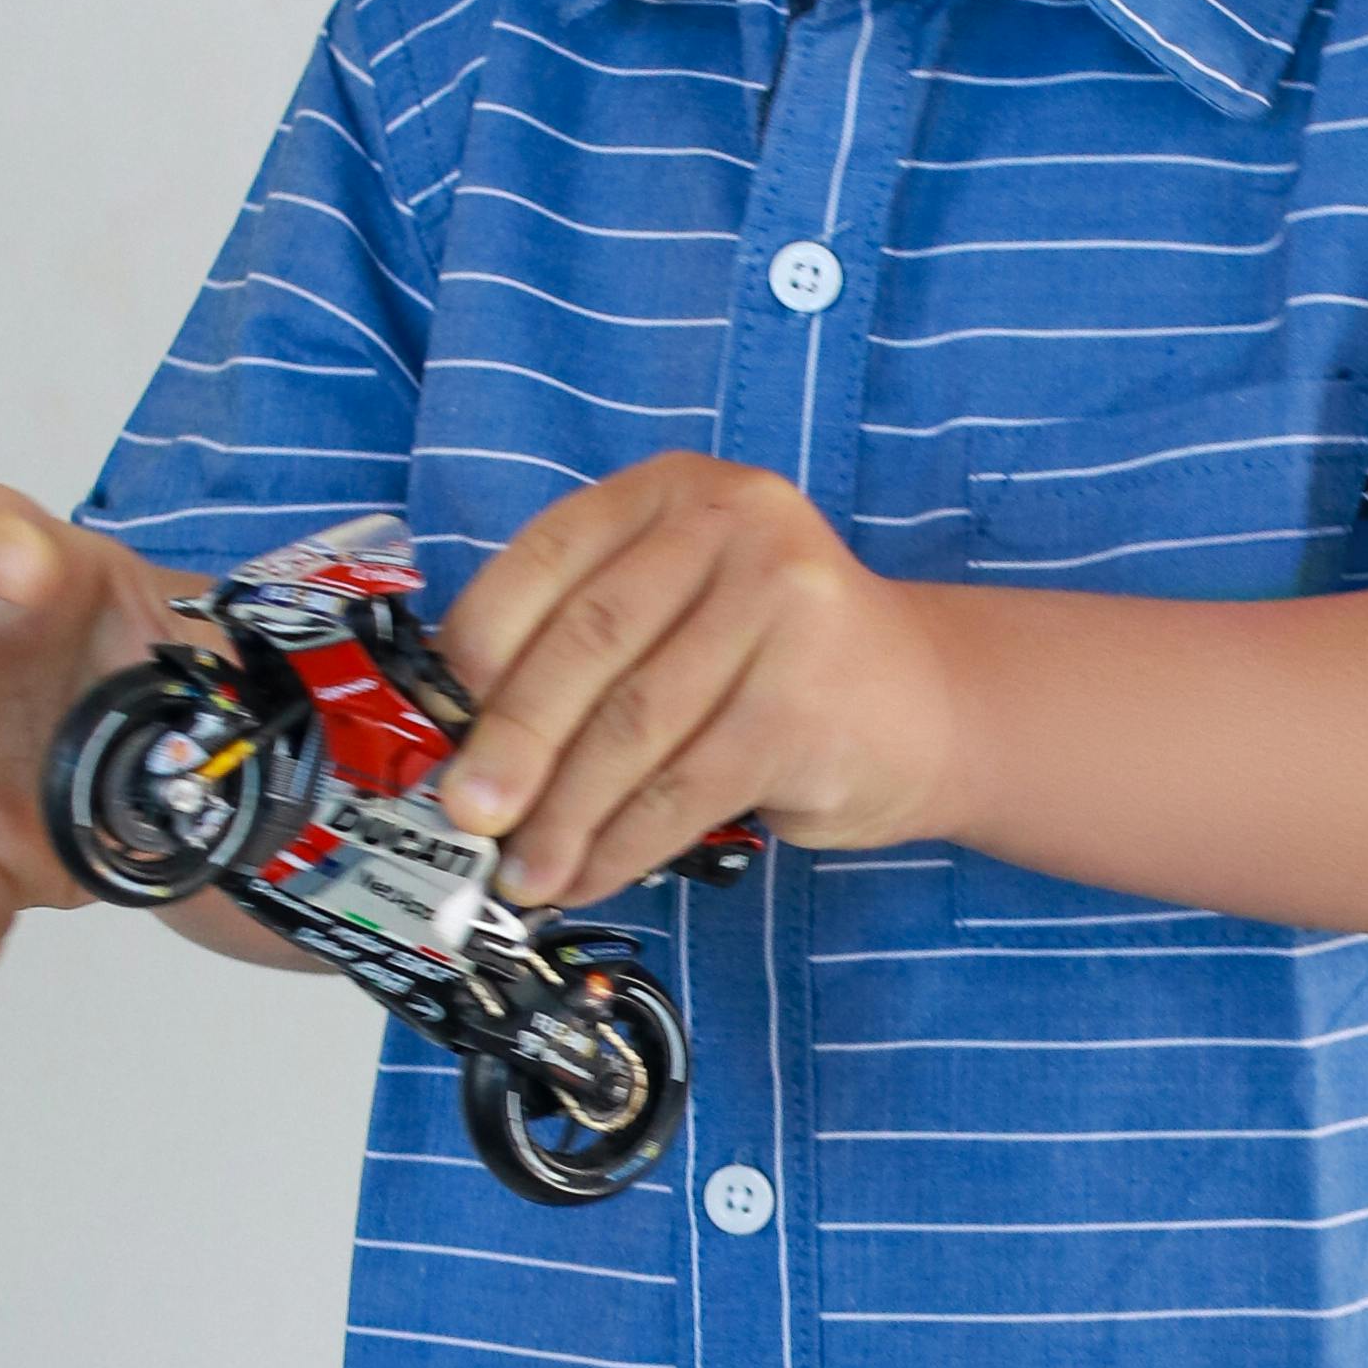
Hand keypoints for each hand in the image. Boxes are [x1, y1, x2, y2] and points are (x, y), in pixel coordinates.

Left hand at [436, 457, 963, 907]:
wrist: (930, 705)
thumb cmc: (776, 666)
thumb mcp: (680, 614)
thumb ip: (587, 643)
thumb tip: (460, 741)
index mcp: (674, 491)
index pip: (547, 562)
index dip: (477, 652)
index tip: (436, 728)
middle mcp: (732, 527)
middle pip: (587, 644)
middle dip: (512, 743)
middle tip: (467, 817)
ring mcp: (781, 607)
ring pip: (632, 727)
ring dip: (563, 815)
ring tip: (523, 873)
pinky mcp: (805, 702)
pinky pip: (684, 788)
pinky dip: (622, 845)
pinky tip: (587, 875)